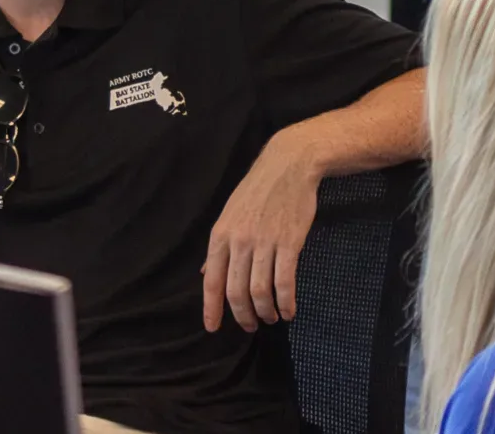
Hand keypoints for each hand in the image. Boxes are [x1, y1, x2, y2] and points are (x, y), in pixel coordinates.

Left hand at [202, 136, 320, 332]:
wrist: (288, 165)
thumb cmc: (257, 191)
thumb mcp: (229, 215)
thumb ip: (219, 248)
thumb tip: (205, 274)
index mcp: (220, 235)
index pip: (211, 281)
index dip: (212, 308)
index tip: (212, 328)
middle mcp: (239, 242)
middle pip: (236, 292)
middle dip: (242, 316)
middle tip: (250, 326)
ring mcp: (264, 243)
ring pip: (259, 291)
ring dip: (265, 311)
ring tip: (270, 318)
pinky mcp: (289, 243)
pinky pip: (285, 282)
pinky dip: (286, 302)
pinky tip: (288, 310)